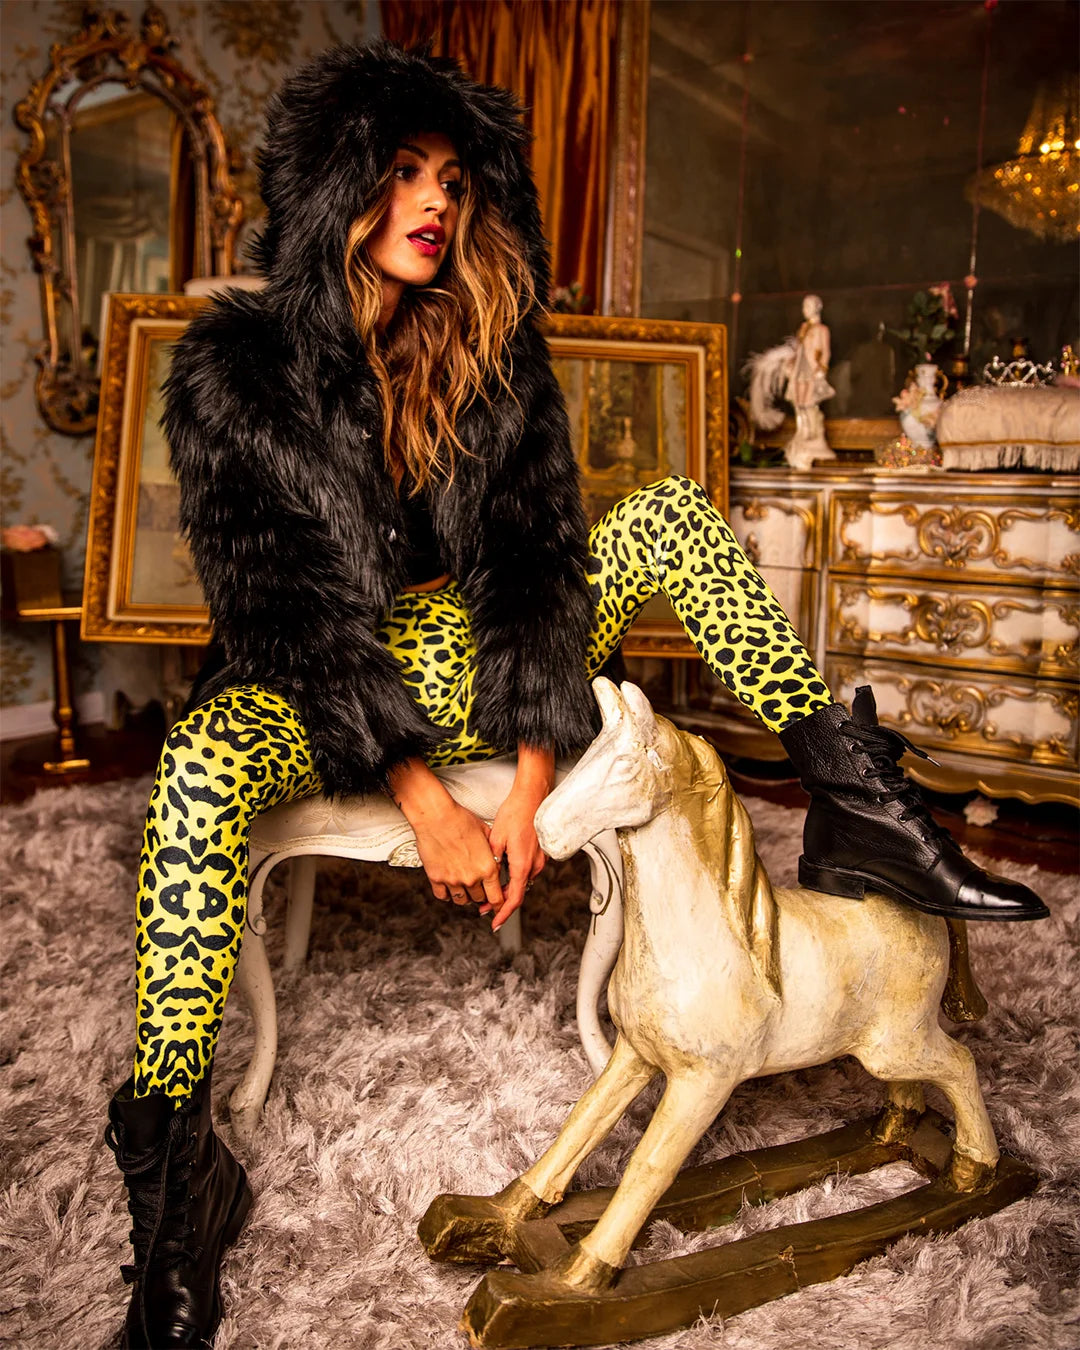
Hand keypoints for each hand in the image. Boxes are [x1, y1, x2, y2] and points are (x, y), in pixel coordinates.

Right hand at [388, 759, 501, 911]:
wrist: (436, 816)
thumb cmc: (460, 819)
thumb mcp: (485, 832)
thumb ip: (492, 850)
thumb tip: (495, 858)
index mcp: (487, 868)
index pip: (497, 897)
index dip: (499, 904)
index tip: (498, 906)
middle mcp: (471, 878)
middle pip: (479, 899)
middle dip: (481, 895)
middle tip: (479, 889)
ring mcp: (453, 880)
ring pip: (461, 901)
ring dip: (465, 897)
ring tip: (464, 888)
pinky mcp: (436, 878)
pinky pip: (442, 896)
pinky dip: (447, 894)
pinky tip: (449, 887)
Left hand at [486, 783, 548, 931]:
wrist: (533, 798)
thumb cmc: (516, 814)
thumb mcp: (496, 838)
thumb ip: (492, 861)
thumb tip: (486, 877)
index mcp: (522, 865)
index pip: (514, 899)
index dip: (503, 914)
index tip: (494, 923)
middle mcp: (534, 866)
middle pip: (518, 893)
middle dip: (501, 903)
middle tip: (484, 908)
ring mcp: (539, 860)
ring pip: (522, 883)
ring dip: (508, 890)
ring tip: (490, 892)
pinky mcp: (539, 854)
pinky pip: (527, 872)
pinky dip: (515, 878)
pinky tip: (502, 874)